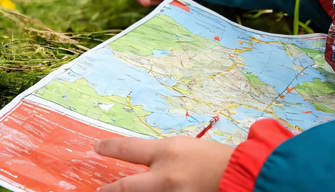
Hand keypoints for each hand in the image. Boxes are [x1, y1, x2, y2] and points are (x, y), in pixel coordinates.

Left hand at [94, 136, 232, 191]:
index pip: (129, 149)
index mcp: (166, 152)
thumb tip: (143, 166)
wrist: (238, 175)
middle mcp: (164, 176)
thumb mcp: (184, 147)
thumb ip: (162, 157)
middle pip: (125, 187)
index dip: (110, 148)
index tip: (96, 147)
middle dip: (109, 191)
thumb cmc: (214, 157)